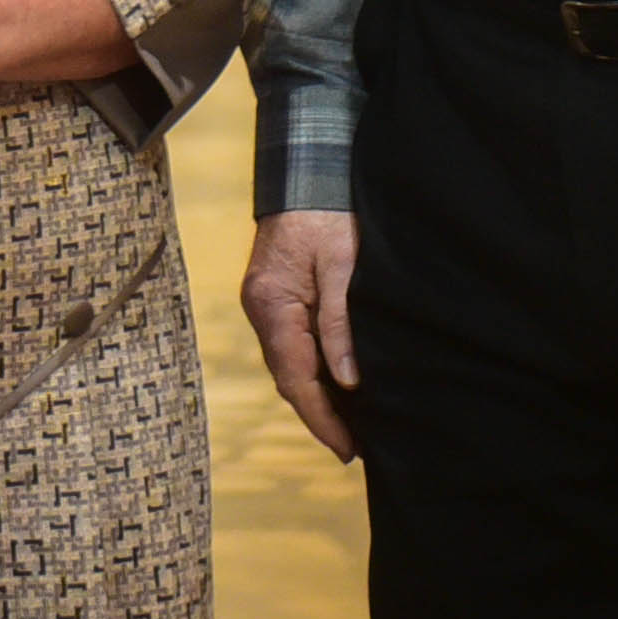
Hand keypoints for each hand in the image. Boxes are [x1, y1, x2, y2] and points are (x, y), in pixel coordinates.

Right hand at [241, 211, 361, 460]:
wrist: (306, 169)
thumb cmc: (327, 212)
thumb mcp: (343, 265)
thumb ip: (340, 323)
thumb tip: (348, 380)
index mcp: (271, 304)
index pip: (295, 378)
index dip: (322, 418)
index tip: (348, 449)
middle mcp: (261, 309)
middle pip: (288, 377)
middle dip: (321, 415)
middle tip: (355, 449)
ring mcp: (265, 304)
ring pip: (290, 364)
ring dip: (318, 396)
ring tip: (352, 427)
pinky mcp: (277, 296)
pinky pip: (293, 346)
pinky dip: (314, 371)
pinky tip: (338, 384)